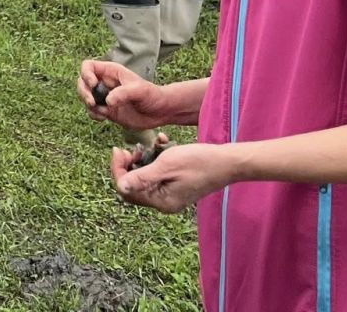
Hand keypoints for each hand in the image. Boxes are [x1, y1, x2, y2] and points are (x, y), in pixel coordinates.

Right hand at [77, 59, 172, 130]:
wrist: (161, 112)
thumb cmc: (153, 96)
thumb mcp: (140, 90)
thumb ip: (123, 93)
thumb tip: (107, 101)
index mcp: (111, 72)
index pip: (88, 66)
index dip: (86, 74)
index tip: (93, 84)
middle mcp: (105, 83)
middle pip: (82, 82)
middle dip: (83, 92)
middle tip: (92, 102)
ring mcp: (105, 97)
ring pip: (85, 97)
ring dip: (88, 105)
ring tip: (101, 112)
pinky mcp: (107, 110)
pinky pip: (93, 111)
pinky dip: (94, 115)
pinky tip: (104, 118)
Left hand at [111, 141, 233, 212]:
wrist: (228, 161)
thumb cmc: (199, 161)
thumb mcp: (166, 165)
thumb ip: (142, 177)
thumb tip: (120, 186)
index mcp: (161, 202)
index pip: (126, 190)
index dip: (118, 170)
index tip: (118, 150)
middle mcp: (165, 202)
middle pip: (133, 186)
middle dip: (128, 166)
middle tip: (129, 148)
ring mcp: (171, 194)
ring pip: (145, 178)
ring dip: (142, 160)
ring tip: (146, 146)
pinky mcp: (177, 185)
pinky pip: (158, 174)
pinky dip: (156, 159)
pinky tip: (161, 144)